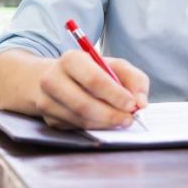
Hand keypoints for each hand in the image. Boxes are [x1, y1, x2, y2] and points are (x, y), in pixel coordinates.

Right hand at [34, 50, 149, 129]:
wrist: (57, 78)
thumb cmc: (92, 71)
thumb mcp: (115, 66)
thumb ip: (134, 79)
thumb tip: (141, 103)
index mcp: (71, 59)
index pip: (93, 80)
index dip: (115, 95)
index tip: (132, 104)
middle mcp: (53, 79)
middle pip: (83, 104)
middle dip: (111, 114)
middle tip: (129, 119)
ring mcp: (46, 101)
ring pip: (80, 119)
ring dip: (105, 123)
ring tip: (121, 120)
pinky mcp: (49, 119)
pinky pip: (76, 128)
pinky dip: (95, 127)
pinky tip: (105, 122)